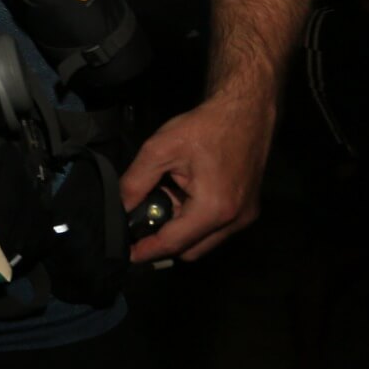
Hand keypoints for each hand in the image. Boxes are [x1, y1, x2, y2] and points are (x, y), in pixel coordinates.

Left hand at [118, 93, 274, 262]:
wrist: (245, 112)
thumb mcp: (159, 150)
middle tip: (142, 221)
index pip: (174, 243)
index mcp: (214, 209)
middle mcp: (235, 220)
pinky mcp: (249, 209)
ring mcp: (246, 216)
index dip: (147, 251)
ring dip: (181, 230)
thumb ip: (135, 183)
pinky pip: (216, 229)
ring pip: (204, 241)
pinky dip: (195, 221)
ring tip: (164, 200)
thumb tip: (119, 208)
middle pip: (191, 250)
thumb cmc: (204, 127)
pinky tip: (182, 196)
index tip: (126, 255)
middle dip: (164, 241)